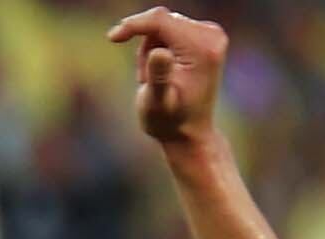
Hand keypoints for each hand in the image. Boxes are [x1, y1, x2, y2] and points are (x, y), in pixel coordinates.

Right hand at [111, 9, 227, 146]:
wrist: (188, 132)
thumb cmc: (169, 121)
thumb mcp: (158, 102)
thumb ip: (159, 76)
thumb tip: (159, 51)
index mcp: (202, 48)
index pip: (161, 20)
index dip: (134, 25)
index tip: (112, 37)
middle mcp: (212, 35)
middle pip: (162, 21)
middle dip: (145, 46)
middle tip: (145, 79)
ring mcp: (211, 34)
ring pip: (164, 25)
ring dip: (151, 48)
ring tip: (154, 79)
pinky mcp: (206, 36)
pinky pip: (171, 29)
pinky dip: (159, 46)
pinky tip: (163, 71)